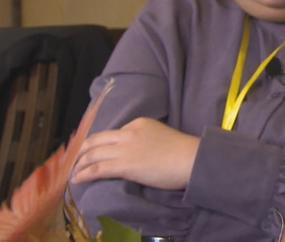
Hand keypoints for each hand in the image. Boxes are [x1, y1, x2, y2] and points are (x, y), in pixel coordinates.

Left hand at [71, 117, 199, 189]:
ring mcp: (125, 148)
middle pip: (97, 140)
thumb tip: (138, 152)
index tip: (96, 152)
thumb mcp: (161, 135)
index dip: (101, 143)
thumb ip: (146, 139)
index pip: (114, 133)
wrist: (191, 158)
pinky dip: (84, 174)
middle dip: (82, 150)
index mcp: (139, 123)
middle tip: (76, 160)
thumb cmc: (183, 150)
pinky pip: (97, 169)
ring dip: (80, 164)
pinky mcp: (124, 165)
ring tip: (74, 172)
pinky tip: (77, 179)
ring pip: (93, 154)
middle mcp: (128, 133)